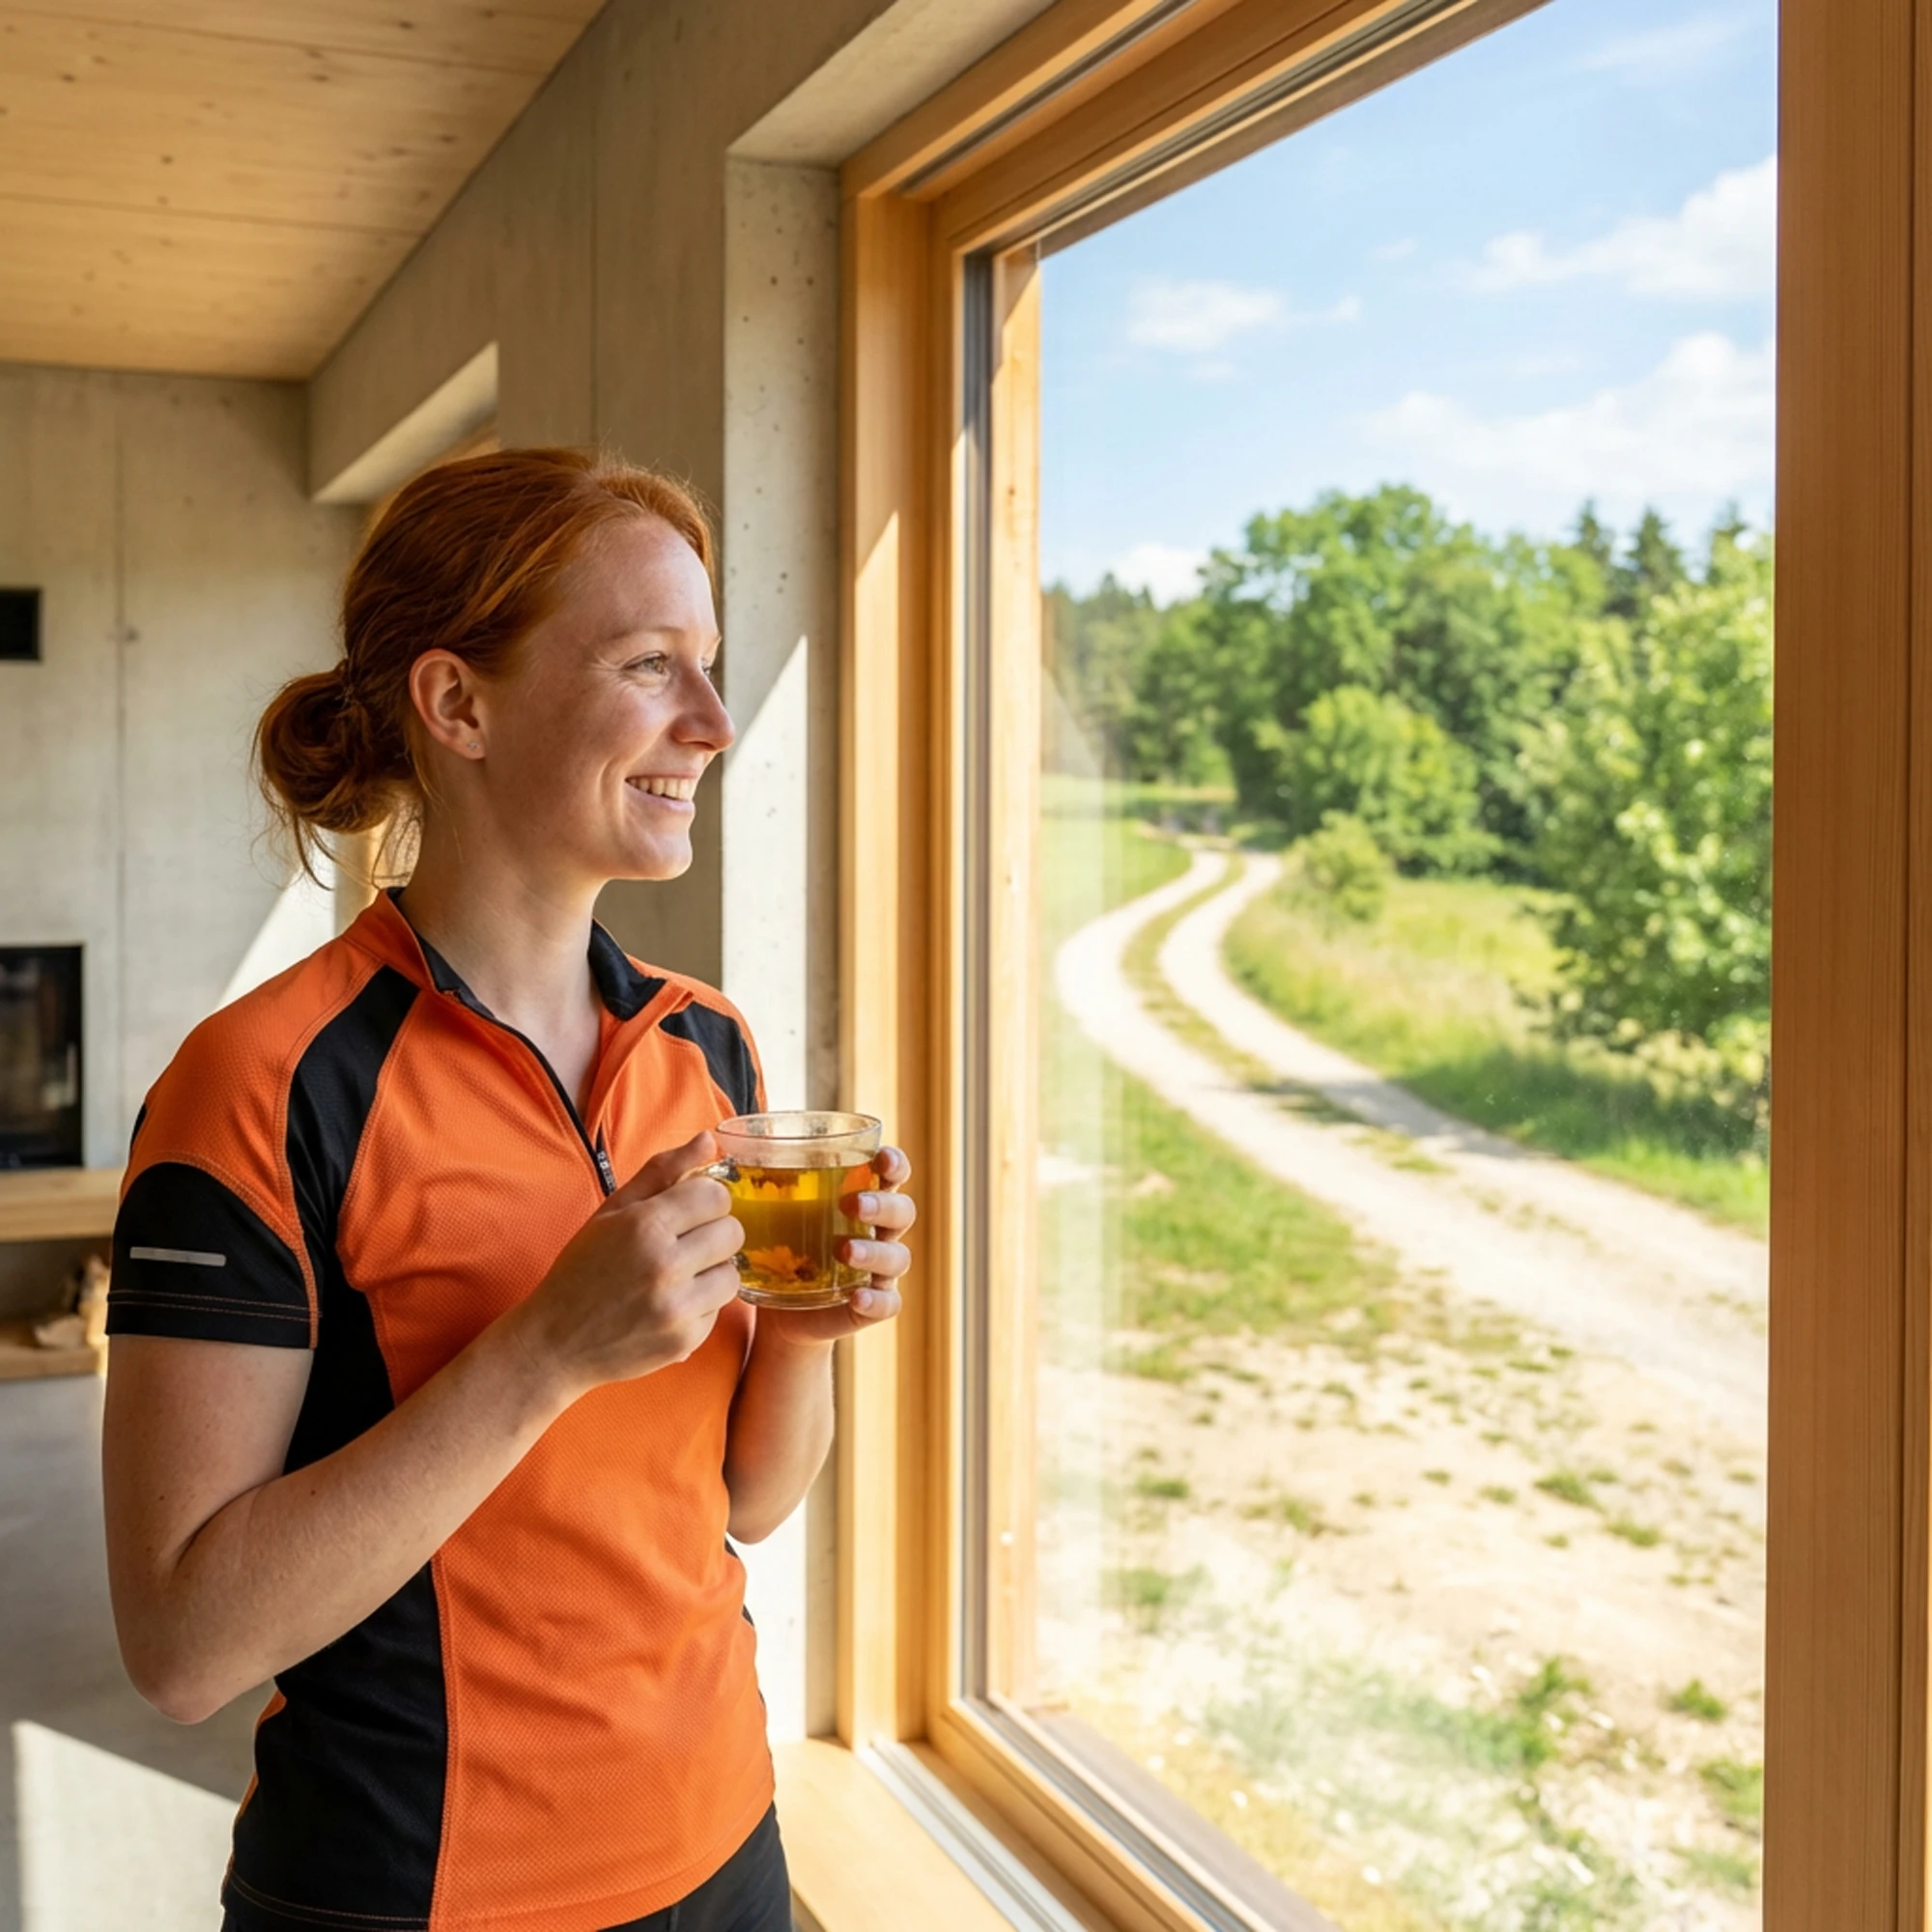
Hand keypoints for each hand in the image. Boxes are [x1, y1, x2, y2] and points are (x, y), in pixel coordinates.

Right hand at [508, 1130, 743, 1400]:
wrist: (554, 1343)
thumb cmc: (582, 1270)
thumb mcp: (612, 1211)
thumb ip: (663, 1171)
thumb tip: (710, 1139)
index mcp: (644, 1225)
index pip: (716, 1195)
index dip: (705, 1200)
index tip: (688, 1211)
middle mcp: (664, 1265)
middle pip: (733, 1232)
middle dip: (713, 1233)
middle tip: (684, 1244)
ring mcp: (676, 1307)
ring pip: (733, 1273)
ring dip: (712, 1271)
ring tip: (678, 1276)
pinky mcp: (685, 1341)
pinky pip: (719, 1309)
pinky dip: (701, 1305)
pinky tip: (669, 1305)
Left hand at [754, 1145, 916, 1347]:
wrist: (776, 1312)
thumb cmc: (776, 1246)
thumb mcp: (763, 1210)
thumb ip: (746, 1175)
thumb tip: (708, 1138)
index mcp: (860, 1198)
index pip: (891, 1173)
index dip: (894, 1163)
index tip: (880, 1157)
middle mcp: (877, 1232)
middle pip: (902, 1211)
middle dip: (884, 1205)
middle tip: (854, 1204)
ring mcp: (877, 1271)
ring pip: (897, 1256)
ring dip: (875, 1251)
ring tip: (845, 1249)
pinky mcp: (867, 1307)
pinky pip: (888, 1303)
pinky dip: (877, 1300)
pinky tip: (857, 1295)